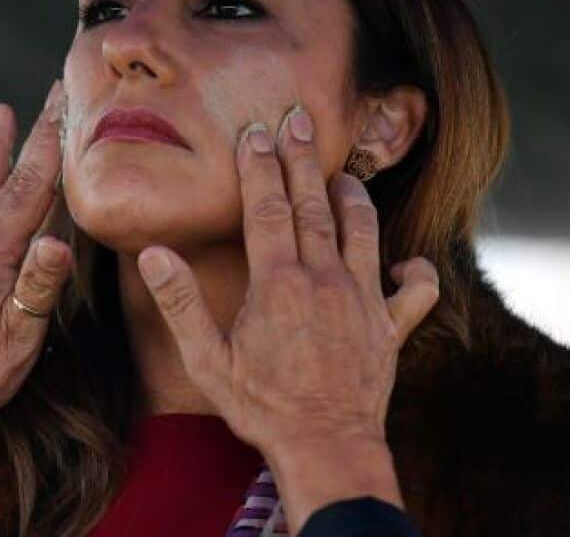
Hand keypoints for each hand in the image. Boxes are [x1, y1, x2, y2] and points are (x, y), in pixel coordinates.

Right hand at [135, 107, 437, 529]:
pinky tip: (406, 262)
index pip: (267, 207)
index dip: (260, 166)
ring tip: (343, 175)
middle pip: (313, 204)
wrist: (326, 447)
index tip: (255, 132)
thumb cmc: (262, 407)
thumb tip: (152, 254)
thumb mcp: (208, 361)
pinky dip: (416, 270)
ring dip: (353, 197)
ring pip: (364, 230)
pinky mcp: (391, 327)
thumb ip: (180, 304)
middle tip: (297, 120)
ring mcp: (364, 300)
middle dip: (302, 159)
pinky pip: (416, 290)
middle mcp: (325, 279)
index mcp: (278, 283)